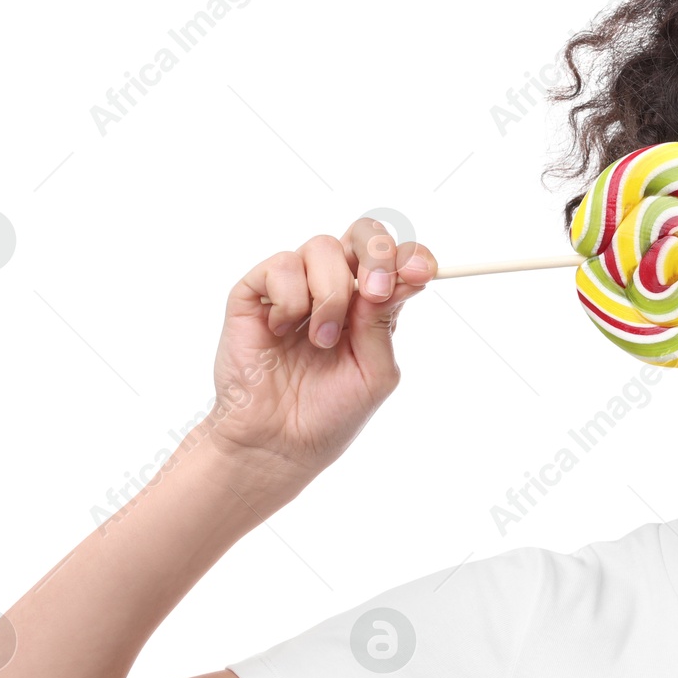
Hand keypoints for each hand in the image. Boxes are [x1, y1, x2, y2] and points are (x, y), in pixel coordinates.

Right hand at [204, 220, 436, 480]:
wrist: (277, 443)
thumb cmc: (329, 414)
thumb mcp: (374, 373)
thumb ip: (384, 324)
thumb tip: (399, 277)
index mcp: (369, 306)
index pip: (395, 260)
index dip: (410, 256)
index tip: (422, 272)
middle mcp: (334, 288)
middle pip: (362, 234)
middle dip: (376, 254)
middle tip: (373, 293)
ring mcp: (294, 287)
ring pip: (322, 246)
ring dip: (329, 295)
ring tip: (320, 341)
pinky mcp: (255, 294)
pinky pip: (281, 265)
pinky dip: (290, 299)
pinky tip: (282, 332)